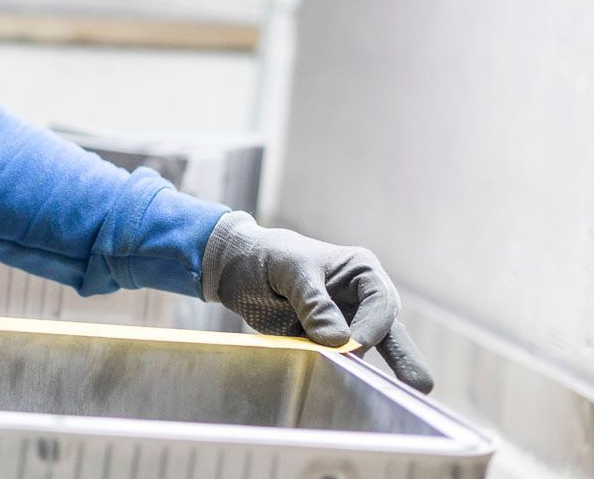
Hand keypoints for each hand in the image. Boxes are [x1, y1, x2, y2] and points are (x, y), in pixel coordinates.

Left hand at [201, 211, 432, 392]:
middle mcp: (361, 300)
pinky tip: (345, 392)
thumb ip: (313, 302)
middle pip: (390, 332)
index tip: (353, 346)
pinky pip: (340, 361)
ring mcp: (347, 323)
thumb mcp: (289, 269)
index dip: (372, 326)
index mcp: (361, 271)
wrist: (236, 268)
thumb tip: (338, 341)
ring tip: (393, 399)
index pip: (380, 303)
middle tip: (421, 387)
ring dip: (371, 371)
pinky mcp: (327, 343)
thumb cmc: (267, 257)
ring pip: (370, 351)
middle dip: (405, 358)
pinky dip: (342, 374)